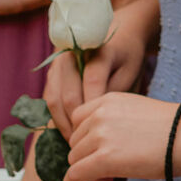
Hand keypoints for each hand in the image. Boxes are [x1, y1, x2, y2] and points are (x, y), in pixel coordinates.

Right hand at [42, 0, 155, 136]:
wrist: (117, 35)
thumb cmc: (127, 57)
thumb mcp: (130, 73)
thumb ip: (114, 94)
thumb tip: (97, 123)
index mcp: (97, 50)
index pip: (92, 83)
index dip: (94, 111)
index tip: (100, 134)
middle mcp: (72, 54)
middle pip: (67, 94)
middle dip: (75, 124)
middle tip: (86, 145)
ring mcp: (58, 63)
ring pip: (53, 99)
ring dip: (63, 124)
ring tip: (76, 143)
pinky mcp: (52, 74)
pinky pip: (49, 99)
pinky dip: (57, 118)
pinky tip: (69, 132)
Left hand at [64, 92, 180, 180]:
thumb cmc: (173, 127)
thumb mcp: (136, 111)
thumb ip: (114, 122)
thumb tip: (100, 146)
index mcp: (107, 100)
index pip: (78, 120)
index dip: (85, 138)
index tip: (100, 150)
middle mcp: (99, 114)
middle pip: (75, 141)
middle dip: (87, 156)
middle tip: (108, 169)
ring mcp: (100, 136)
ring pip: (74, 159)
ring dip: (86, 170)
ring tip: (109, 176)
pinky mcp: (104, 158)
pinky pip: (75, 174)